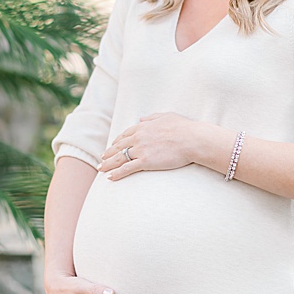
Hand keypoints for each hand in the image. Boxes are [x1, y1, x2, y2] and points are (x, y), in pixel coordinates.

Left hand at [99, 112, 220, 180]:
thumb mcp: (167, 116)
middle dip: (108, 153)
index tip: (113, 146)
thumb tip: (141, 118)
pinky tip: (110, 178)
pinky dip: (117, 173)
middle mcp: (138, 137)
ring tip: (101, 169)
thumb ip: (152, 117)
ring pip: (119, 158)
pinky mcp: (145, 161)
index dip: (117, 141)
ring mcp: (141, 150)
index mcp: (144, 126)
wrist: (192, 139)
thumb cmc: (184, 128)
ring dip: (108, 164)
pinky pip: (127, 168)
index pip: (125, 134)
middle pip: (119, 146)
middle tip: (101, 158)